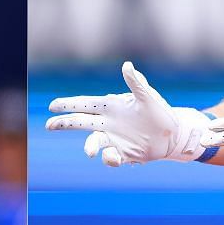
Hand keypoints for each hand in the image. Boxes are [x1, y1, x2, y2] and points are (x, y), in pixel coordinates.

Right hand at [46, 61, 210, 165]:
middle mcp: (108, 123)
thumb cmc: (161, 112)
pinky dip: (109, 159)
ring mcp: (114, 139)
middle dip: (64, 123)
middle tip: (48, 124)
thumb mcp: (149, 97)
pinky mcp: (123, 154)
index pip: (85, 104)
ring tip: (91, 152)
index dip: (68, 104)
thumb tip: (127, 65)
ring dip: (89, 146)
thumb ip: (136, 83)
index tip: (52, 105)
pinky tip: (114, 158)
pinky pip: (110, 158)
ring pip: (93, 142)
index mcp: (111, 107)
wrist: (174, 135)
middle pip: (80, 123)